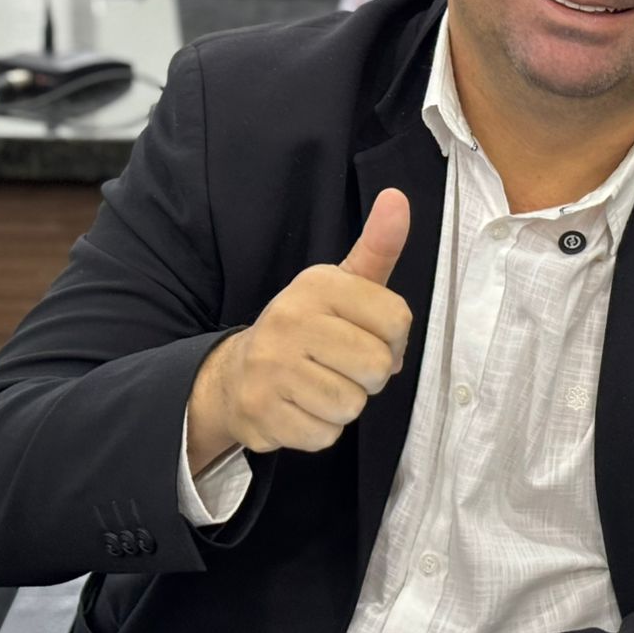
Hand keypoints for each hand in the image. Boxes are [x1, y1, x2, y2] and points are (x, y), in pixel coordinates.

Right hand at [186, 189, 411, 470]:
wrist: (235, 375)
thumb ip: (377, 246)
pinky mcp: (262, 413)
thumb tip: (398, 197)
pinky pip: (324, 435)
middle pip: (377, 367)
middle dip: (370, 375)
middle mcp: (290, 320)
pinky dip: (321, 429)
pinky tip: (301, 407)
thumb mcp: (342, 284)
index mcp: (317, 284)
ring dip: (346, 403)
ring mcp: (271, 368)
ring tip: (320, 385)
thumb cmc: (307, 328)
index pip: (396, 319)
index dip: (393, 338)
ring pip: (352, 405)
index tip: (370, 336)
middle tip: (344, 366)